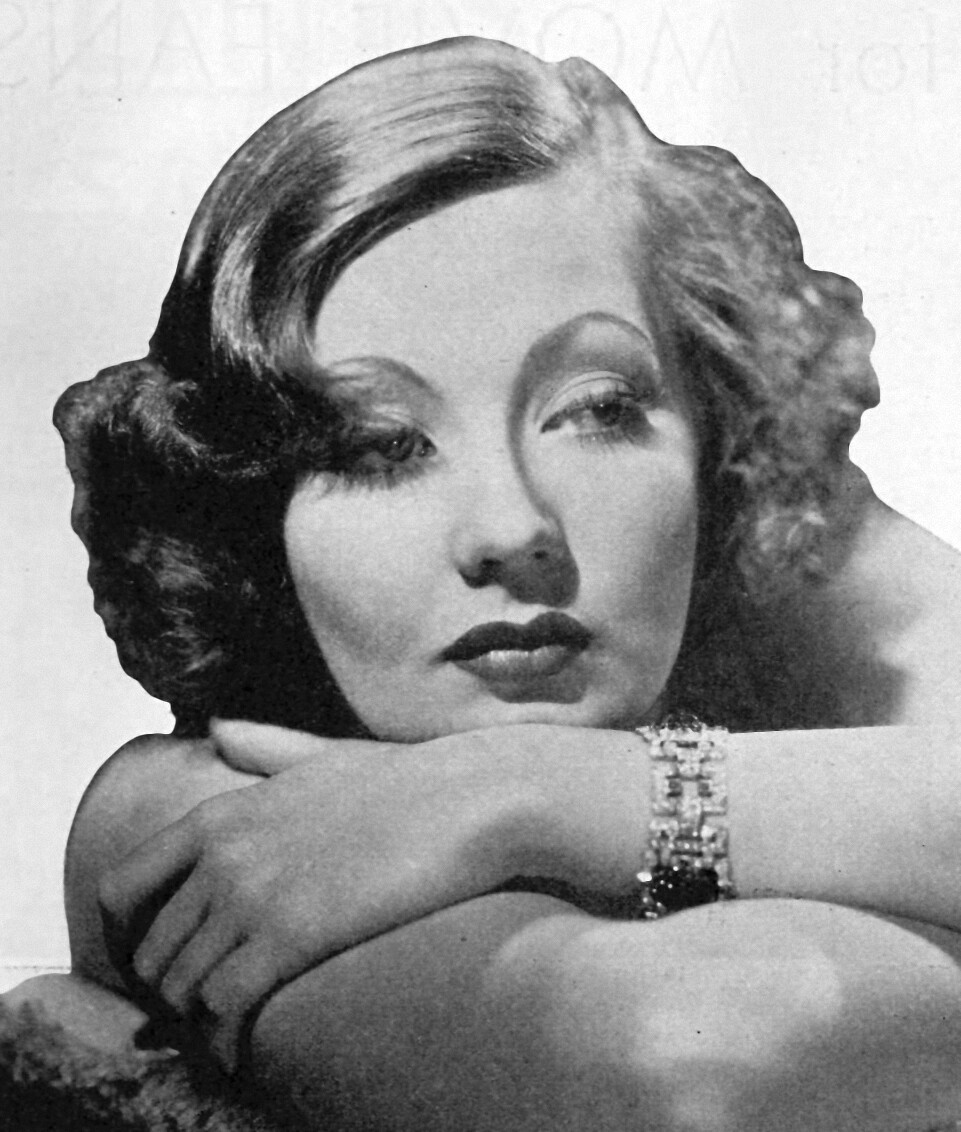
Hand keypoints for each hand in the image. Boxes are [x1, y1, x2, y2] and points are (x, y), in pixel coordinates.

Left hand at [99, 720, 622, 1068]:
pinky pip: (222, 1007)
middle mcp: (222, 852)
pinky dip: (222, 1040)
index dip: (126, 930)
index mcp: (223, 812)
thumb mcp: (324, 754)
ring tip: (226, 1031)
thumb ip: (266, 746)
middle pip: (150, 948)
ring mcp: (252, 893)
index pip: (121, 882)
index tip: (159, 956)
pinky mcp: (290, 936)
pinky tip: (242, 1051)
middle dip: (167, 987)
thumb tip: (218, 727)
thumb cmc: (407, 778)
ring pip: (179, 986)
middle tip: (203, 1005)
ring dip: (195, 1020)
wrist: (470, 799)